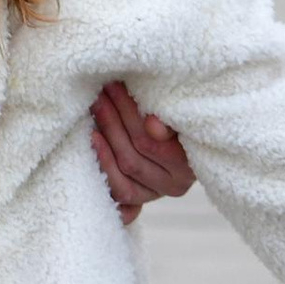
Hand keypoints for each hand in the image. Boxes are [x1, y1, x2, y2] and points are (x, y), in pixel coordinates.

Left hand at [92, 78, 194, 225]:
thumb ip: (170, 119)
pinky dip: (103, 162)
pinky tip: (93, 137)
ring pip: (124, 168)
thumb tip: (152, 125)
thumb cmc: (180, 120)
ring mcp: (155, 194)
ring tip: (95, 106)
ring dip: (106, 135)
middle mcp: (176, 184)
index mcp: (191, 162)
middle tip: (101, 92)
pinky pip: (118, 187)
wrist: (182, 139)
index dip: (130, 113)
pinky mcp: (137, 198)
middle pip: (136, 152)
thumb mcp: (181, 115)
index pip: (151, 140)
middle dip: (114, 119)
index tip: (116, 85)